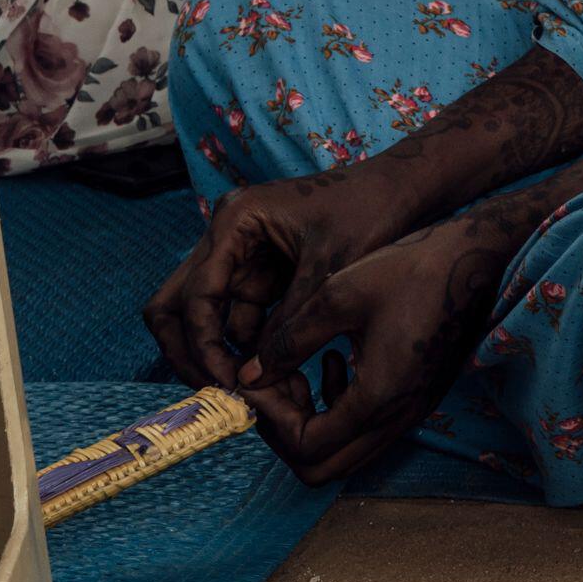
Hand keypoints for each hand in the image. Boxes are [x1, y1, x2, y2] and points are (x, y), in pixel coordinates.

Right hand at [144, 159, 430, 392]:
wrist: (404, 189)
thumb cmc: (370, 212)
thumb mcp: (329, 269)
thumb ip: (289, 320)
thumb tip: (253, 376)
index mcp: (235, 221)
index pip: (196, 294)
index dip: (204, 344)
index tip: (227, 383)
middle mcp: (227, 236)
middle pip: (178, 302)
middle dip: (191, 349)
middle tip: (216, 390)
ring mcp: (242, 256)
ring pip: (207, 315)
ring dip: (223, 354)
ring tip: (256, 391)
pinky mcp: (263, 274)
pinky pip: (240, 317)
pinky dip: (250, 347)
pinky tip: (275, 375)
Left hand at [234, 213, 515, 486]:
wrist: (473, 259)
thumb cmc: (411, 269)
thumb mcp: (337, 296)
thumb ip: (288, 342)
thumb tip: (248, 376)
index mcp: (379, 397)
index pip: (306, 445)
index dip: (271, 418)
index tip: (256, 379)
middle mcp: (397, 417)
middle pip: (321, 469)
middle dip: (284, 433)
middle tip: (272, 387)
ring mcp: (409, 412)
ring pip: (342, 455)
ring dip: (309, 425)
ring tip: (296, 375)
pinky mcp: (413, 400)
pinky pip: (363, 433)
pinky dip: (335, 413)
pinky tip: (332, 362)